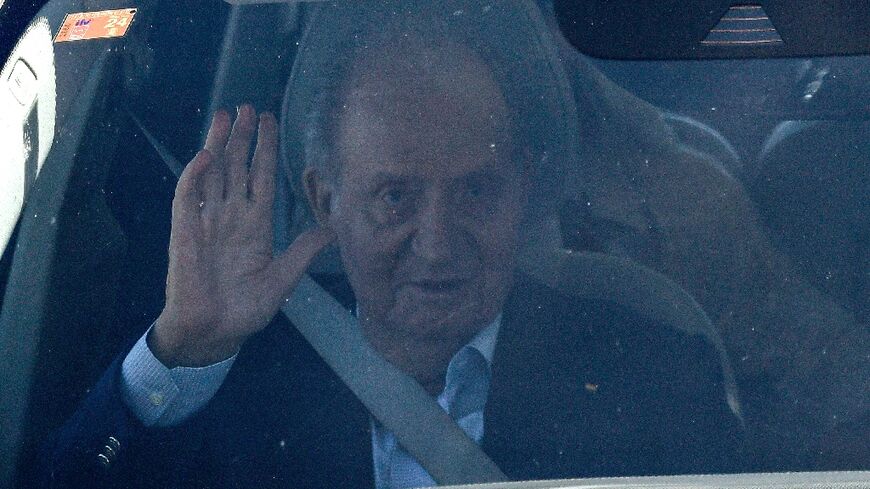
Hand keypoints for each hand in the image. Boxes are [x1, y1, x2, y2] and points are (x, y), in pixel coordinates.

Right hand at [150, 105, 334, 366]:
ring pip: (213, 174)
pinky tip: (206, 156)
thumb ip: (303, 252)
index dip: (266, 150)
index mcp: (256, 226)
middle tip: (248, 107)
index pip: (262, 178)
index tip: (270, 122)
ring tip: (226, 116)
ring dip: (218, 145)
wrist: (214, 334)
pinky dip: (195, 177)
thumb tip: (332, 229)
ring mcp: (208, 223)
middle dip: (243, 138)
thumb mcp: (283, 279)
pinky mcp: (186, 234)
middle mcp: (232, 218)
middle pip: (237, 168)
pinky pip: (188, 199)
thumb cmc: (245, 310)